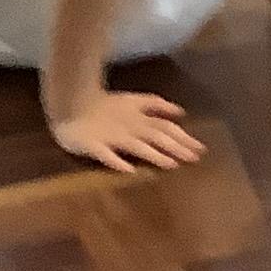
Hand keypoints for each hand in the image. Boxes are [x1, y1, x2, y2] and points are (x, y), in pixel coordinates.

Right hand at [51, 92, 202, 173]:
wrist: (69, 102)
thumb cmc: (104, 104)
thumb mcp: (133, 100)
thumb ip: (156, 105)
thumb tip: (181, 112)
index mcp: (138, 116)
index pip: (164, 126)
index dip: (183, 136)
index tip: (201, 149)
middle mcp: (129, 127)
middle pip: (156, 136)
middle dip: (176, 146)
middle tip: (195, 159)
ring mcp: (111, 137)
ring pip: (135, 146)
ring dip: (154, 154)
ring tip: (171, 164)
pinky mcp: (92, 145)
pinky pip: (105, 154)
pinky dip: (117, 161)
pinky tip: (129, 170)